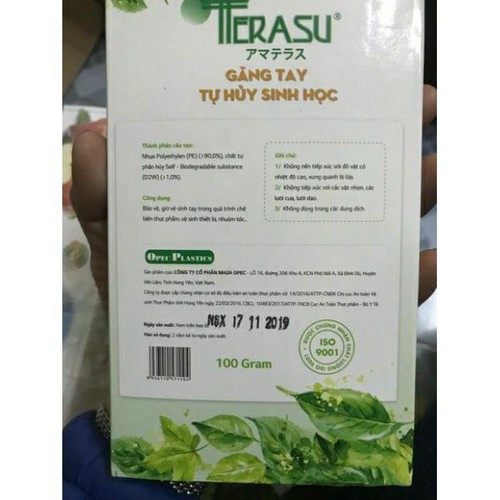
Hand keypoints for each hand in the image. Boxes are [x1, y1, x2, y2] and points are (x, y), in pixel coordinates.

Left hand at [71, 85, 436, 306]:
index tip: (350, 81)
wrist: (162, 374)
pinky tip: (434, 262)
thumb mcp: (117, 243)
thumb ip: (104, 195)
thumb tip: (101, 135)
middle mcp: (280, 224)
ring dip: (412, 197)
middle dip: (383, 140)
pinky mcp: (326, 314)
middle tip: (422, 108)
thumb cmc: (142, 303)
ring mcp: (308, 268)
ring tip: (438, 172)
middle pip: (339, 176)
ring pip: (370, 226)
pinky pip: (376, 296)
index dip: (313, 108)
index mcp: (239, 197)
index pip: (279, 140)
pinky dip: (411, 281)